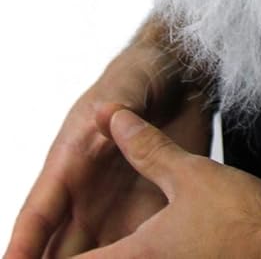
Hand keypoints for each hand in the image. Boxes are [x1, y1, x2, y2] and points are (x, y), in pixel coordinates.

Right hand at [3, 40, 213, 258]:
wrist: (181, 78)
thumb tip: (107, 115)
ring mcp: (115, 210)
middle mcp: (86, 196)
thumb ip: (118, 106)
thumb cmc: (141, 76)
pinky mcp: (149, 216)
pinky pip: (136, 253)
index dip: (23, 243)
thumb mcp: (127, 86)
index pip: (39, 212)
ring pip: (95, 257)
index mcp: (70, 163)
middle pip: (58, 248)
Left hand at [51, 110, 260, 258]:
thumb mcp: (189, 172)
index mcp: (137, 255)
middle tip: (72, 241)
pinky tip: (161, 247)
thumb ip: (146, 147)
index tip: (42, 248)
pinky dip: (151, 258)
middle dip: (86, 252)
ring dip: (114, 253)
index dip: (54, 255)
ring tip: (112, 241)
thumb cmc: (241, 214)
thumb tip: (112, 119)